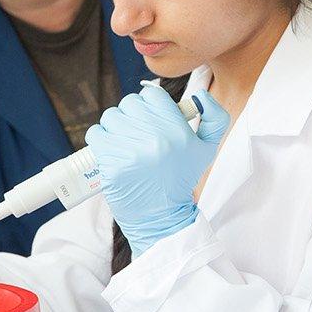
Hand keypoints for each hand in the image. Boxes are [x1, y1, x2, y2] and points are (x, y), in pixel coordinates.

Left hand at [86, 85, 230, 255]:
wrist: (162, 217)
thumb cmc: (181, 180)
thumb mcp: (207, 149)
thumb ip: (215, 118)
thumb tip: (201, 96)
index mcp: (177, 130)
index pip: (152, 94)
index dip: (149, 104)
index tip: (149, 117)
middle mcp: (155, 137)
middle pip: (129, 103)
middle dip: (131, 115)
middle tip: (136, 132)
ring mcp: (131, 151)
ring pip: (111, 117)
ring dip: (114, 126)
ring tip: (123, 142)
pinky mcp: (111, 164)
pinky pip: (96, 135)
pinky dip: (100, 139)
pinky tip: (110, 149)